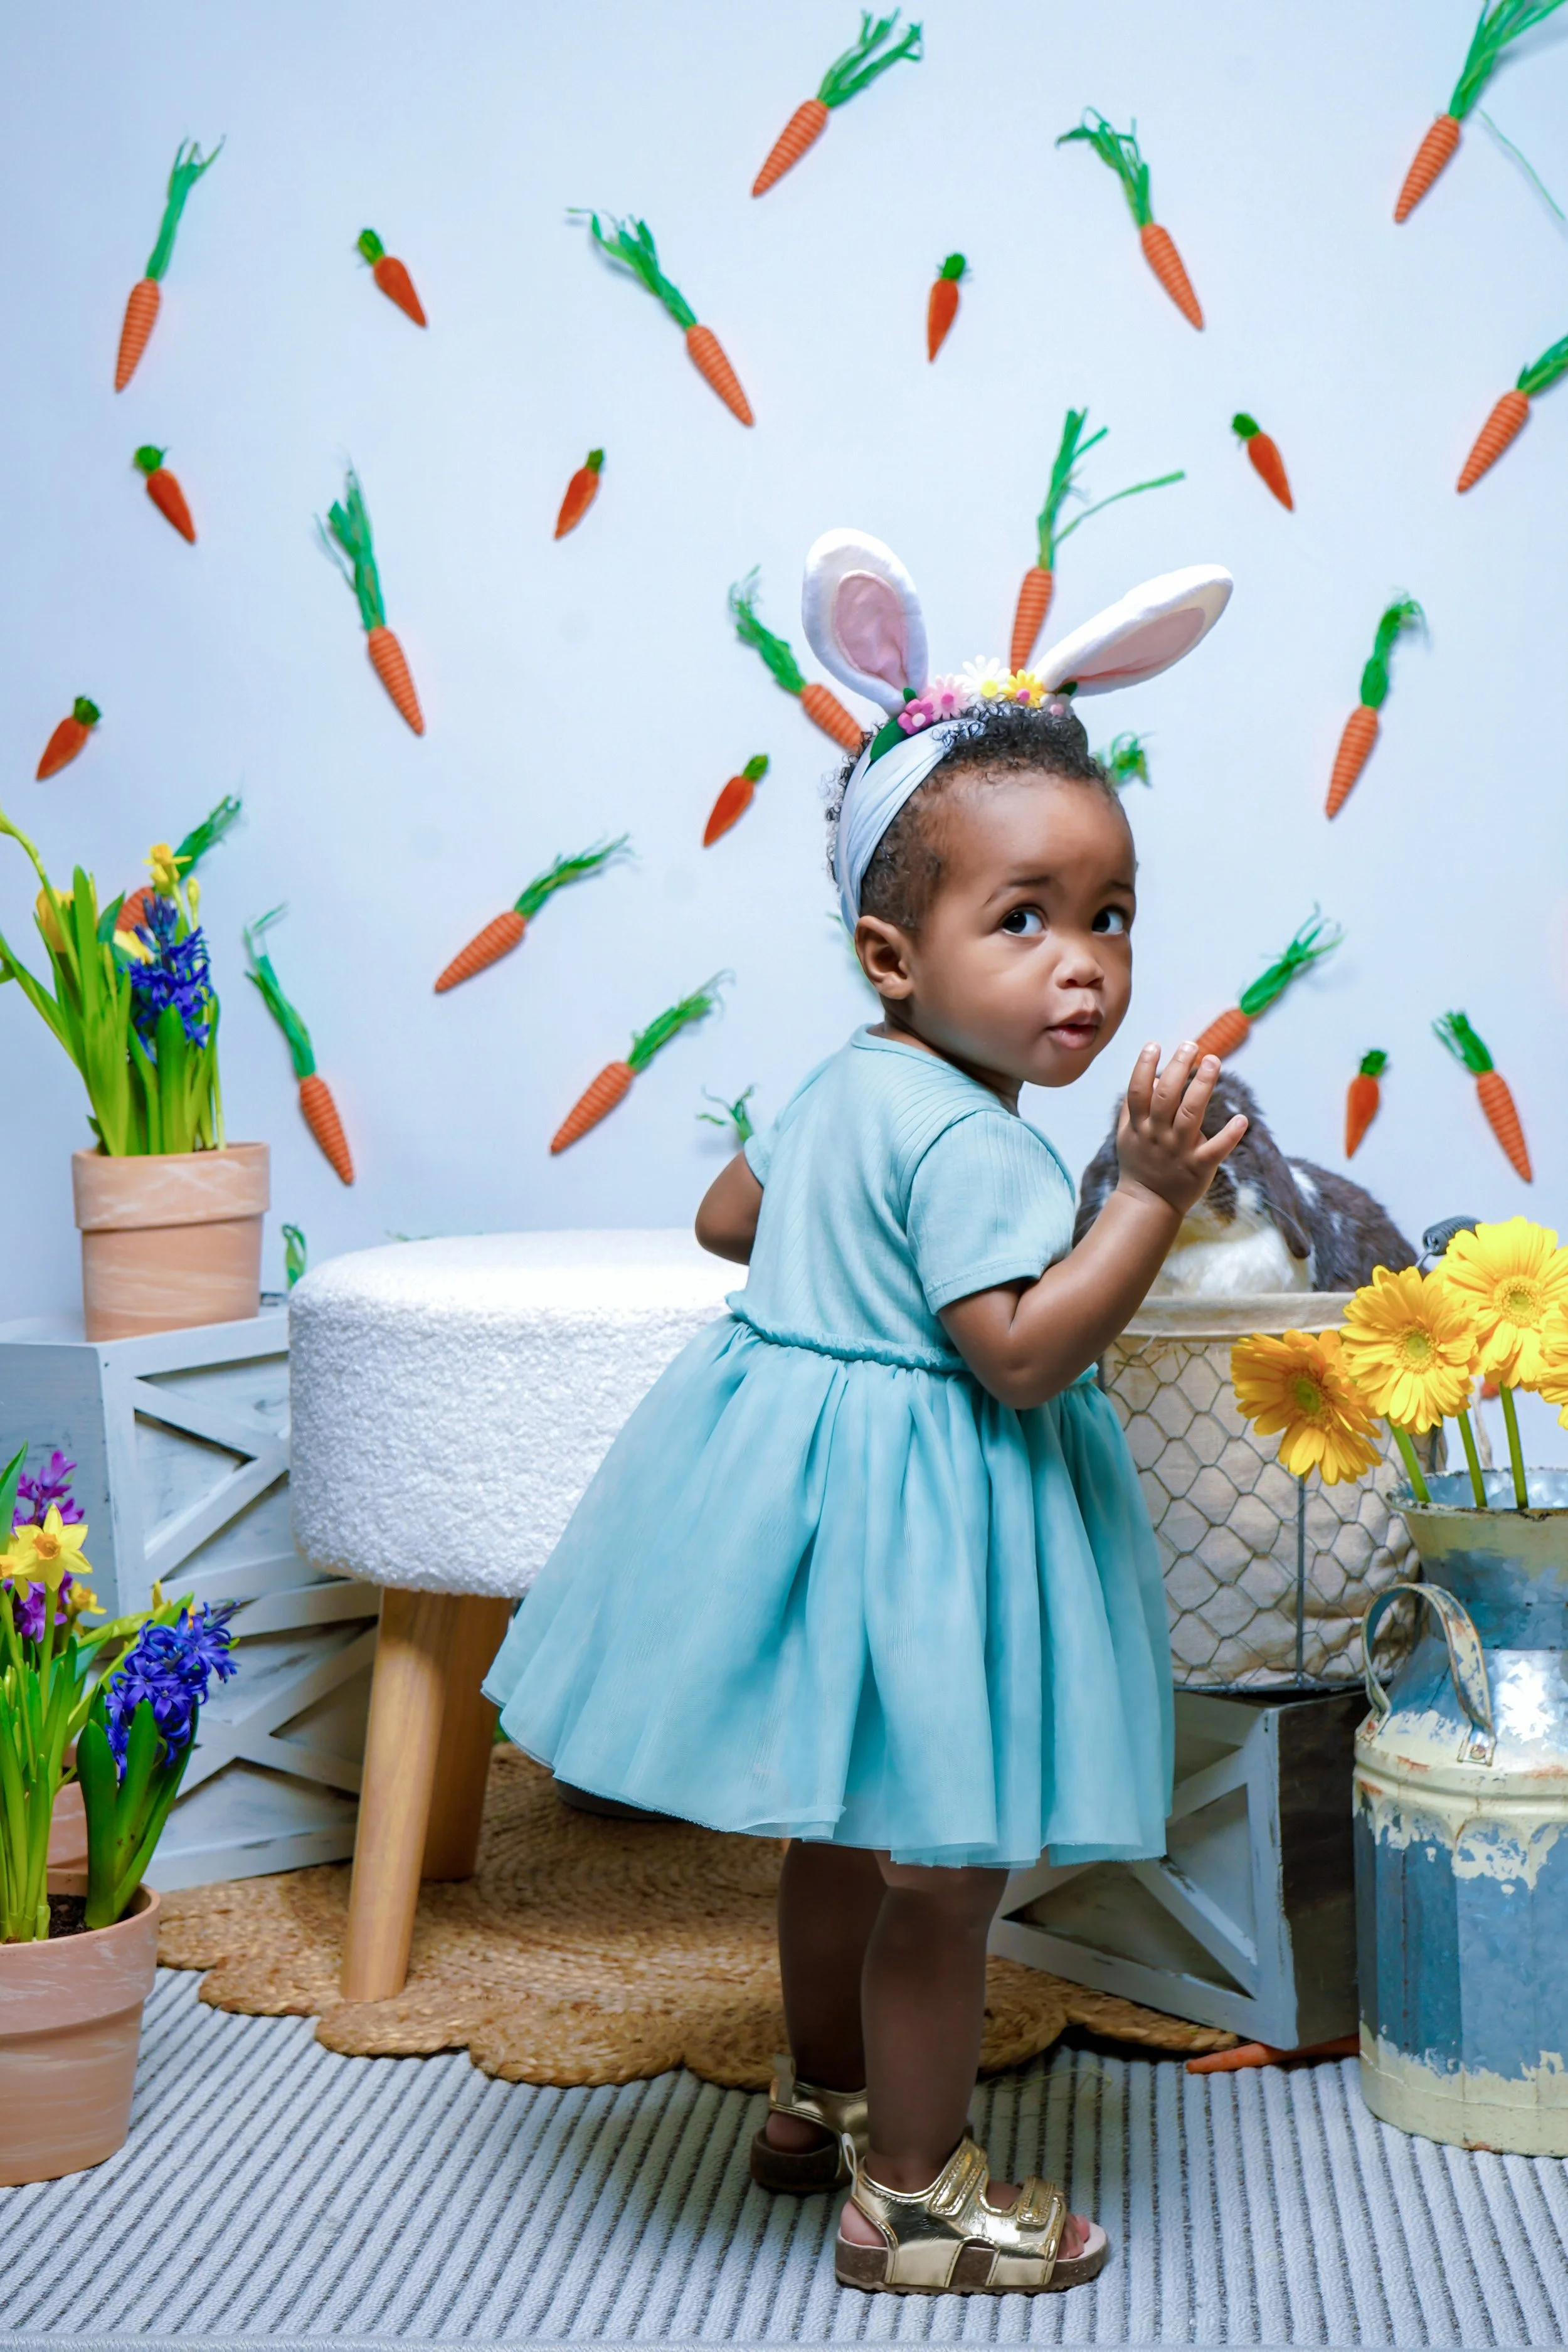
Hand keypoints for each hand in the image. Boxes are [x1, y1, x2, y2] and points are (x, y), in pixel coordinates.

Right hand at [1114, 1042, 1247, 1220]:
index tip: (1154, 1045)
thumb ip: (1131, 1108)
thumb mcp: (1126, 1135)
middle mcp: (1157, 1135)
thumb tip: (1144, 1078)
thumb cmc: (1139, 1164)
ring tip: (1213, 1061)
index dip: (1144, 1067)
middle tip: (1191, 1045)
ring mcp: (1178, 1151)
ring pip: (1190, 1114)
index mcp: (1139, 1126)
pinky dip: (1230, 1135)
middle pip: (1166, 1096)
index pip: (1138, 1091)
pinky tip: (1242, 1119)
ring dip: (1202, 1086)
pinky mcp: (1199, 1167)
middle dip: (1178, 1067)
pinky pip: (1216, 1149)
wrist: (1148, 1204)